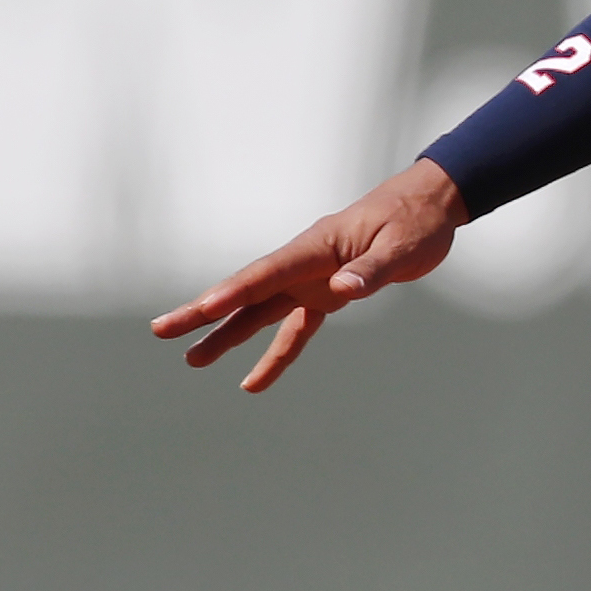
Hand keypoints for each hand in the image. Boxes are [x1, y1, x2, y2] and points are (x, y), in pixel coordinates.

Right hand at [149, 158, 470, 391]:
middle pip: (247, 292)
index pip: (268, 272)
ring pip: (260, 312)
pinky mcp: (328, 295)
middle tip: (162, 330)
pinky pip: (296, 329)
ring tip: (192, 360)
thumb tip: (342, 289)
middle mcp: (304, 265)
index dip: (235, 291)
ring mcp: (312, 280)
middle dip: (204, 312)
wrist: (429, 209)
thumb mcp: (402, 246)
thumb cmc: (415, 222)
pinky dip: (277, 355)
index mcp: (316, 247)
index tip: (202, 309)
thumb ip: (371, 269)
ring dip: (227, 336)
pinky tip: (253, 381)